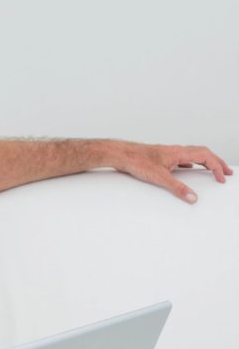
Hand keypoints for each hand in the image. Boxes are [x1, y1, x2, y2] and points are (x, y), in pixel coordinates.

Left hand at [109, 141, 231, 203]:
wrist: (120, 154)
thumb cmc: (137, 161)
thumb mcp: (159, 177)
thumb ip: (177, 188)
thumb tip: (193, 198)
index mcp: (179, 152)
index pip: (206, 157)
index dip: (217, 167)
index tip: (223, 178)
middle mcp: (176, 150)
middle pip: (203, 153)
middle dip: (217, 163)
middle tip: (227, 172)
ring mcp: (168, 153)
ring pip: (193, 155)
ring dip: (205, 162)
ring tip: (213, 170)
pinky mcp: (161, 158)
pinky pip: (181, 159)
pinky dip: (191, 163)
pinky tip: (188, 169)